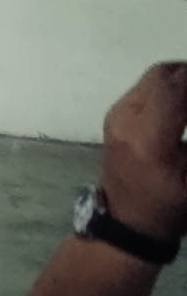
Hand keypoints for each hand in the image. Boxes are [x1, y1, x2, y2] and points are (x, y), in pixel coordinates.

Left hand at [99, 62, 186, 242]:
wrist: (126, 219)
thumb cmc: (168, 205)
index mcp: (147, 138)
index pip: (175, 90)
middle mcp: (125, 118)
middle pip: (162, 75)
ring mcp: (116, 114)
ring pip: (152, 78)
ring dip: (181, 80)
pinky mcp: (114, 114)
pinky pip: (145, 88)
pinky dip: (169, 88)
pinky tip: (184, 104)